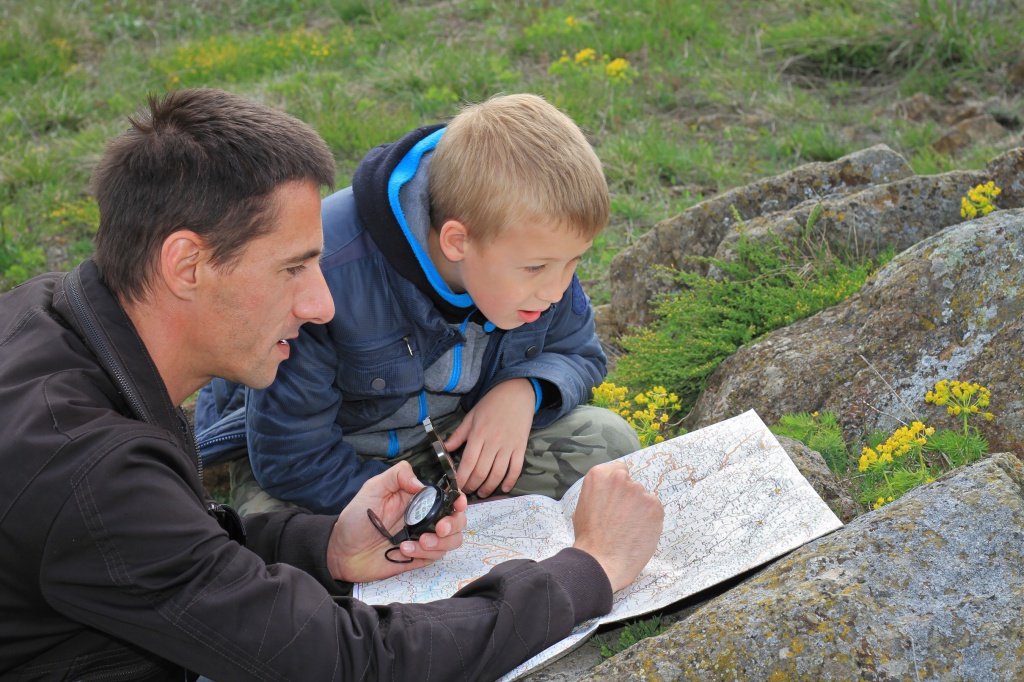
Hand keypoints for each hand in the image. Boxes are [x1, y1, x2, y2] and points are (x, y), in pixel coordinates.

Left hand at [326, 461, 467, 582]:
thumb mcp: (373, 489)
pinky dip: (424, 554)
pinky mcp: (418, 558)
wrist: (341, 552)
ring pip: (452, 540)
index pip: (448, 497)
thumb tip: (422, 483)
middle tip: (439, 528)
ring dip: (440, 542)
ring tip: (417, 542)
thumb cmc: (355, 518)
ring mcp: (423, 538)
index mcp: (417, 499)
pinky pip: (435, 557)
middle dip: (454, 524)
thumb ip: (397, 476)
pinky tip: (404, 550)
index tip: (458, 504)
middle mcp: (424, 518)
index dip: (458, 500)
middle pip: (457, 520)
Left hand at [445, 378, 534, 497]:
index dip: (461, 478)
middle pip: (481, 471)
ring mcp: (508, 446)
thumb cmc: (492, 403)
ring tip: (482, 493)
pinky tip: (504, 488)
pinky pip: (516, 468)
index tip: (456, 487)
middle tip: (467, 491)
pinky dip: (510, 481)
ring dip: (489, 487)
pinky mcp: (521, 447)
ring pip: (498, 473)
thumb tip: (445, 448)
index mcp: (478, 434)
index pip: (468, 462)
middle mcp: (493, 442)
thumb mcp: (472, 416)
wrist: (517, 392)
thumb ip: (459, 434)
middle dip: (472, 485)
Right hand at [571, 461, 663, 591]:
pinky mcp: (654, 506)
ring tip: (628, 530)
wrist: (601, 561)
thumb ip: (600, 491)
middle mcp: (620, 478)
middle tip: (621, 519)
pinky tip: (638, 534)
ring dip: (640, 510)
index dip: (618, 487)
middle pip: (633, 484)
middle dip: (630, 499)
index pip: (619, 469)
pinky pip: (655, 510)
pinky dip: (650, 521)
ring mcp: (639, 491)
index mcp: (599, 475)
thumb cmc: (589, 538)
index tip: (617, 499)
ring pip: (644, 498)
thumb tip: (611, 492)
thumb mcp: (583, 505)